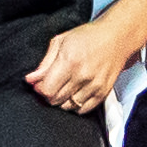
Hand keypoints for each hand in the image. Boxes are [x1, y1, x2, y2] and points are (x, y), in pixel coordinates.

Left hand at [27, 0, 146, 112]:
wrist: (116, 37)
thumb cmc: (87, 36)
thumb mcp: (60, 42)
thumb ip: (44, 64)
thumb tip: (30, 80)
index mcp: (69, 61)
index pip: (47, 89)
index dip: (39, 89)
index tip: (39, 83)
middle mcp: (82, 76)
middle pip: (56, 99)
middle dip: (48, 94)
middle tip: (51, 84)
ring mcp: (95, 85)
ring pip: (69, 106)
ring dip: (61, 100)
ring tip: (63, 88)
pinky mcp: (104, 92)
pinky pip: (84, 110)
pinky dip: (76, 106)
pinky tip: (74, 94)